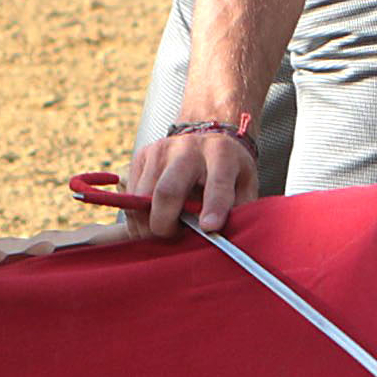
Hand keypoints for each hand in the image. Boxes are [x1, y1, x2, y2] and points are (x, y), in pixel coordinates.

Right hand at [123, 126, 257, 241]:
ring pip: (142, 195)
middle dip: (165, 223)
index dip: (214, 207)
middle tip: (172, 238)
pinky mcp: (143, 155)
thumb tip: (227, 239)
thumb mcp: (244, 185)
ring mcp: (161, 150)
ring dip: (147, 223)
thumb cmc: (229, 170)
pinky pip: (131, 194)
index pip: (217, 182)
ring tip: (161, 234)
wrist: (209, 137)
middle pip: (167, 190)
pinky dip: (137, 216)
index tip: (209, 228)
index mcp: (221, 154)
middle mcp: (189, 148)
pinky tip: (149, 224)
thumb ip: (240, 209)